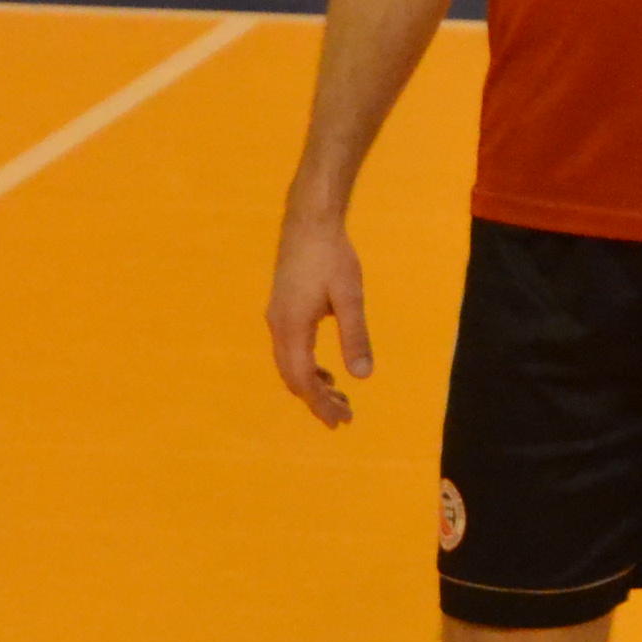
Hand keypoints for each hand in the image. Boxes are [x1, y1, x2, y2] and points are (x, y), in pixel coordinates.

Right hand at [265, 206, 367, 427]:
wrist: (309, 221)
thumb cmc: (332, 256)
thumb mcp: (349, 297)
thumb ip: (355, 336)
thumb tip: (363, 377)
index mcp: (291, 328)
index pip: (302, 379)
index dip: (320, 404)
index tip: (341, 421)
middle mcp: (278, 327)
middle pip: (293, 377)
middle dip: (317, 399)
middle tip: (344, 417)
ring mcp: (277, 318)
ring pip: (290, 364)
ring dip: (313, 384)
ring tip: (339, 398)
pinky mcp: (282, 309)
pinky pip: (291, 350)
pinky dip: (308, 366)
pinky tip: (327, 370)